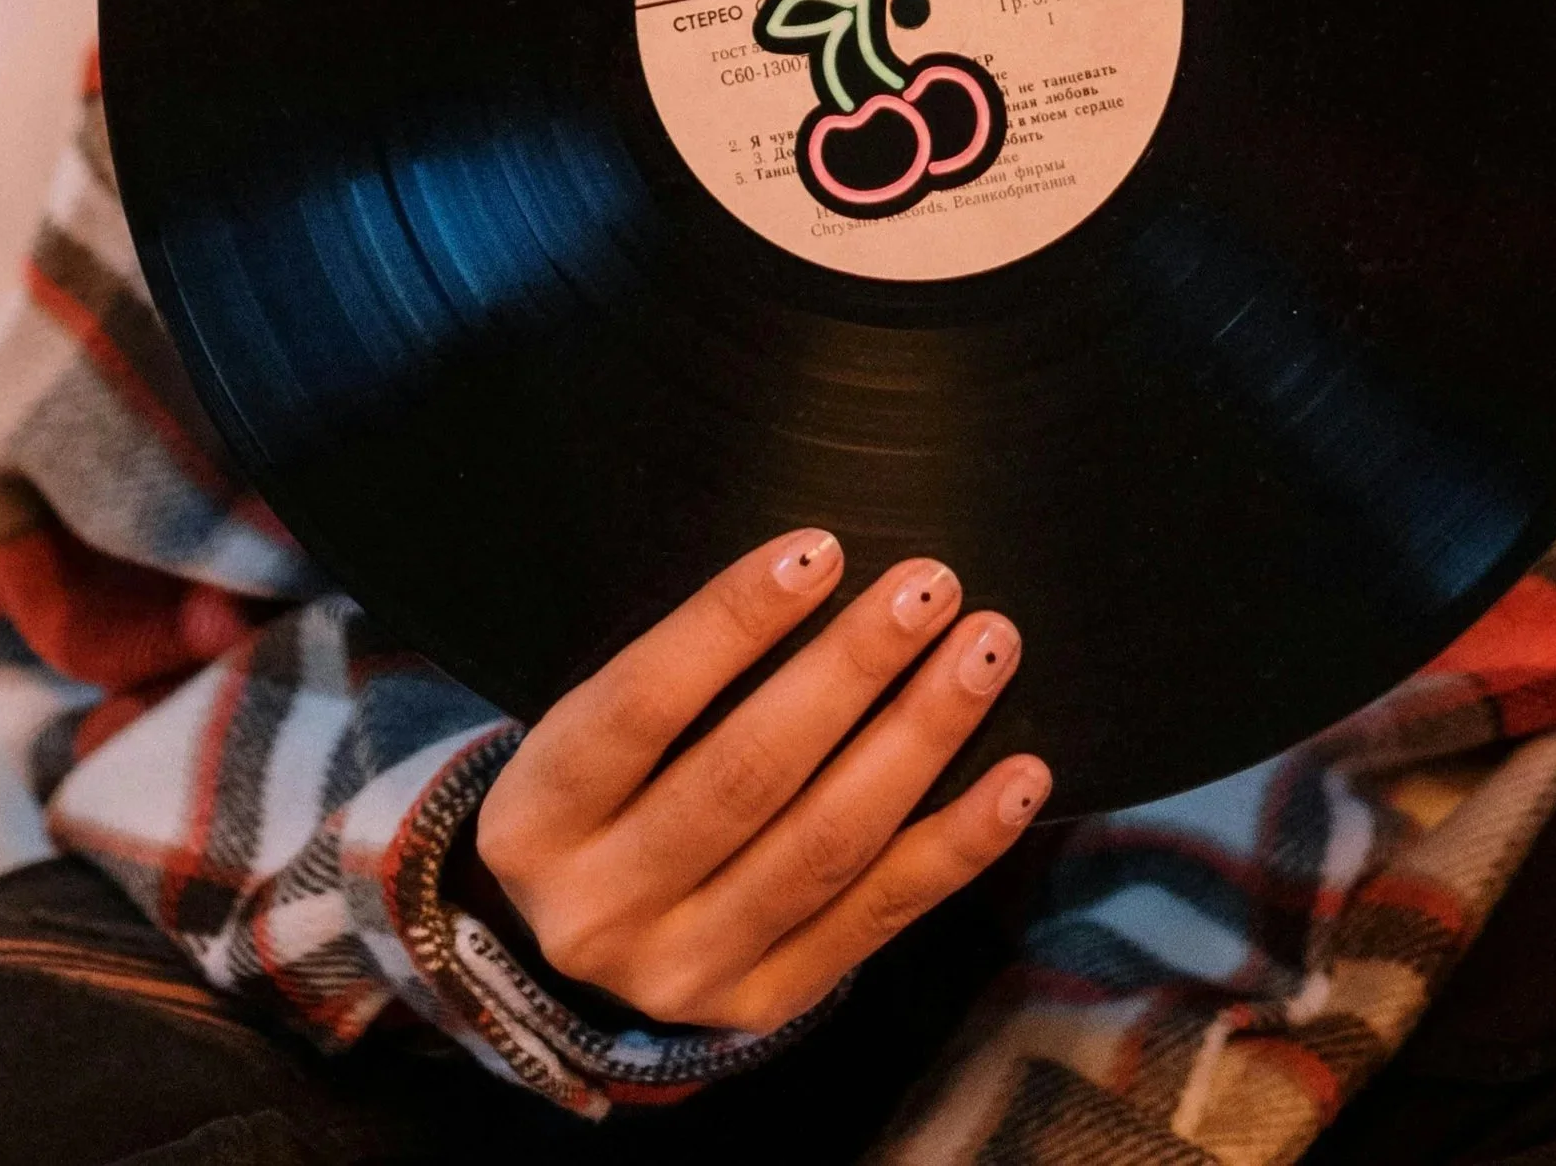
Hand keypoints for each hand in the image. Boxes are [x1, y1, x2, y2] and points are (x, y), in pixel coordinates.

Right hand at [472, 530, 1046, 1034]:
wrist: (561, 947)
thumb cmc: (597, 790)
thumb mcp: (584, 732)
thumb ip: (671, 676)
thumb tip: (813, 569)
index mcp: (538, 814)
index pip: (643, 703)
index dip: (732, 622)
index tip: (823, 549)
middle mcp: (602, 906)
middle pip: (746, 774)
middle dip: (852, 670)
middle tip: (932, 587)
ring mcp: (685, 971)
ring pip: (825, 845)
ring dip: (919, 740)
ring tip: (985, 652)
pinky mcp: (761, 1007)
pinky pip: (878, 918)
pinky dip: (958, 844)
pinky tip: (1018, 777)